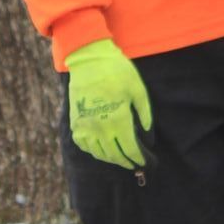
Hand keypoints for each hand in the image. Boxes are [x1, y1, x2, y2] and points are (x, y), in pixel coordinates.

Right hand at [66, 38, 152, 167]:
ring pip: (99, 153)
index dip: (137, 159)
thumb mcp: (137, 89)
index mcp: (119, 120)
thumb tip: (147, 131)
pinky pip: (83, 145)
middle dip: (126, 162)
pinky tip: (100, 148)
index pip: (129, 149)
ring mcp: (86, 127)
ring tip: (119, 158)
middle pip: (115, 155)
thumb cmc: (116, 71)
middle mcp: (101, 128)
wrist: (89, 59)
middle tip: (133, 164)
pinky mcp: (75, 122)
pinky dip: (93, 150)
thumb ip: (144, 112)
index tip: (144, 163)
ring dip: (110, 158)